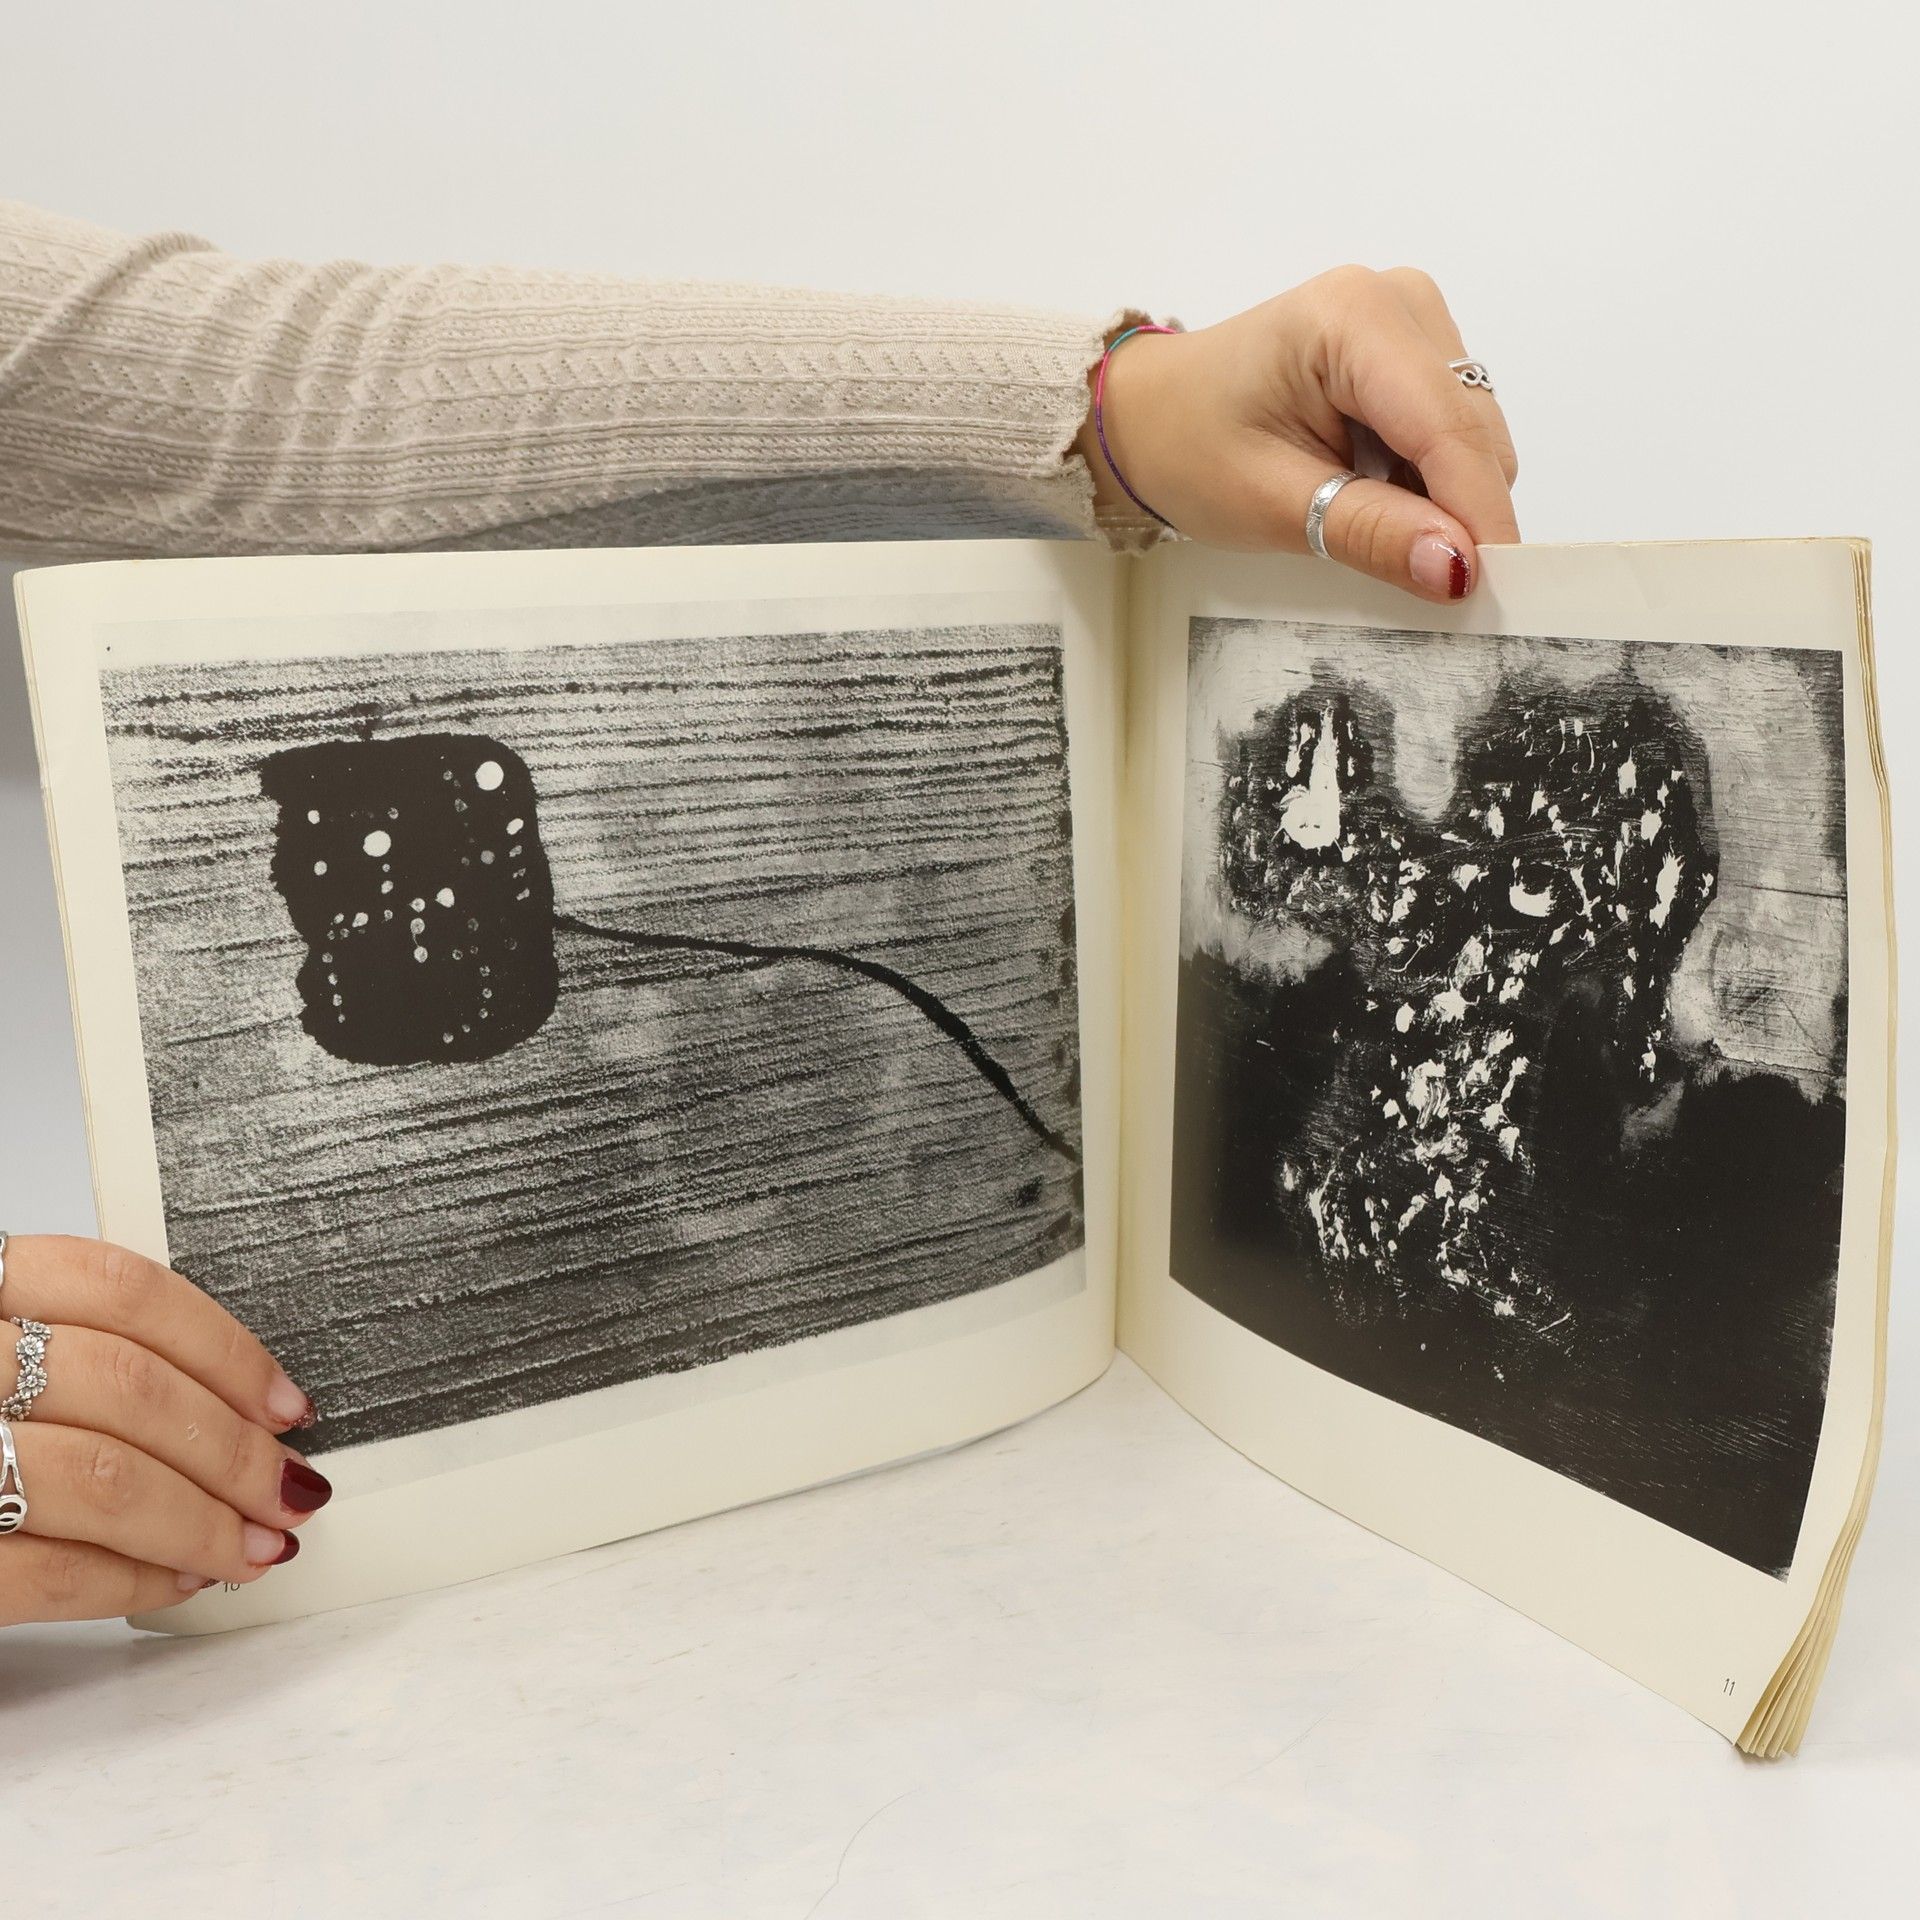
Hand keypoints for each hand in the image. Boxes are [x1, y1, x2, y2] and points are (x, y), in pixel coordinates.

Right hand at [0, 1235, 327, 1624]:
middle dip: (233, 1450)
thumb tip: (225, 1403)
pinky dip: (130, 1580)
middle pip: (129, 1387)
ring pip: (99, 1475)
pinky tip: (176, 1581)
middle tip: (288, 1487)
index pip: (121, 1288)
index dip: (224, 1348)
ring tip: (252, 1545)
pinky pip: (42, 1568)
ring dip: (200, 1520)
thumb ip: (67, 1351)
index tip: (285, 1400)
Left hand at [1077, 266, 1520, 602]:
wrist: (1149, 415)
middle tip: (1416, 576)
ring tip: (1363, 519)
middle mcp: (1396, 300)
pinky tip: (1374, 492)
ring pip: (1473, 433)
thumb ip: (1372, 533)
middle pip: (1473, 431)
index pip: (1447, 429)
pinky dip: (1428, 477)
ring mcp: (1411, 317)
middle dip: (1459, 511)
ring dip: (1442, 495)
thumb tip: (1457, 567)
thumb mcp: (1272, 505)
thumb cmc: (1190, 448)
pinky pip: (1454, 427)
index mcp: (1353, 318)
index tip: (1496, 588)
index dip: (1478, 514)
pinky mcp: (1413, 345)